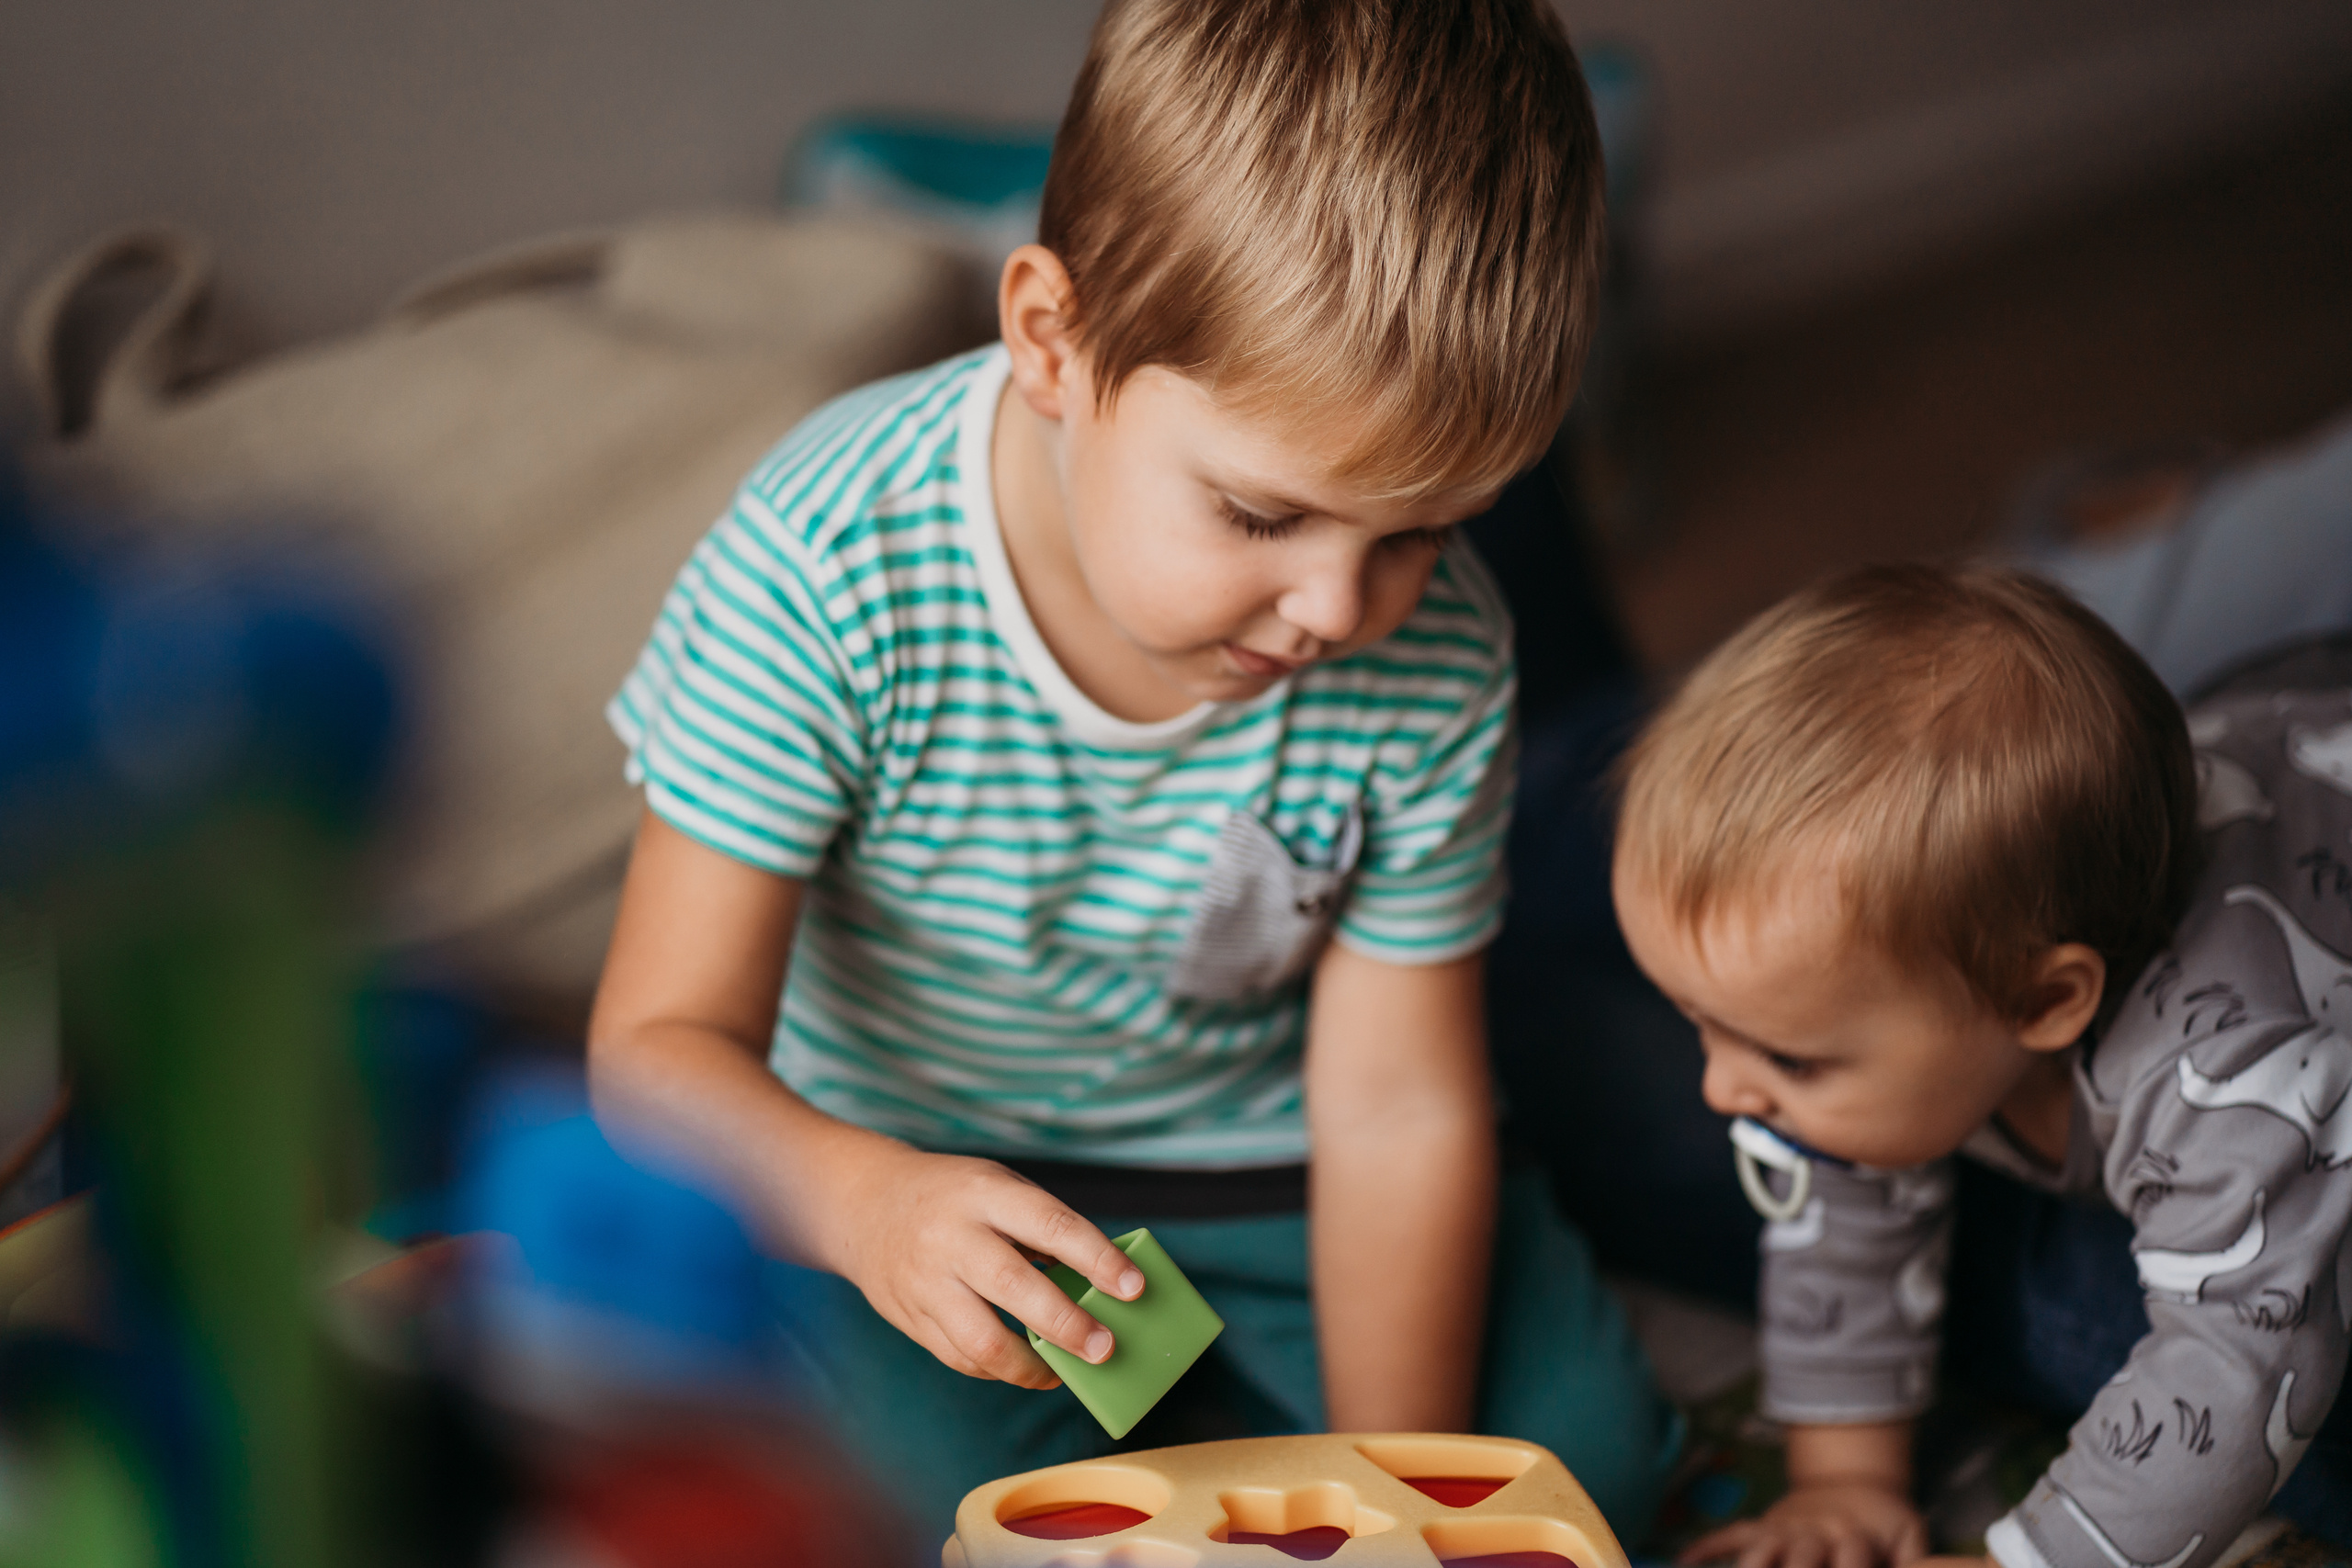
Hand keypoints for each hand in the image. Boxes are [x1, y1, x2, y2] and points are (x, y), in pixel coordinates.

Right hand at [821, 1143, 1145, 1388]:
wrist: (865, 1203)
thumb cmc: (955, 1196)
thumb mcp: (998, 1187)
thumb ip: (1043, 1229)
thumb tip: (1101, 1285)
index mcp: (983, 1193)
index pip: (1049, 1224)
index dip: (1096, 1257)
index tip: (1133, 1286)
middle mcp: (951, 1236)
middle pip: (1013, 1286)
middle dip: (1065, 1323)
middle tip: (1105, 1348)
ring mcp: (924, 1281)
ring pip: (980, 1338)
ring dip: (1029, 1365)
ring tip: (1062, 1373)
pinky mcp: (909, 1318)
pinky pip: (959, 1356)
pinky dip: (997, 1369)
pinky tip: (1025, 1368)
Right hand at [1679, 1481, 1928, 1567]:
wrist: (1856, 1476)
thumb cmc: (1885, 1518)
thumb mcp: (1910, 1536)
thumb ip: (1913, 1562)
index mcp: (1854, 1535)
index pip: (1853, 1558)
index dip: (1851, 1566)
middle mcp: (1813, 1530)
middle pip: (1798, 1558)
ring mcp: (1784, 1526)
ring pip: (1758, 1547)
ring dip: (1749, 1565)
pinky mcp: (1765, 1524)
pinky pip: (1732, 1532)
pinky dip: (1707, 1546)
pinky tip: (1685, 1563)